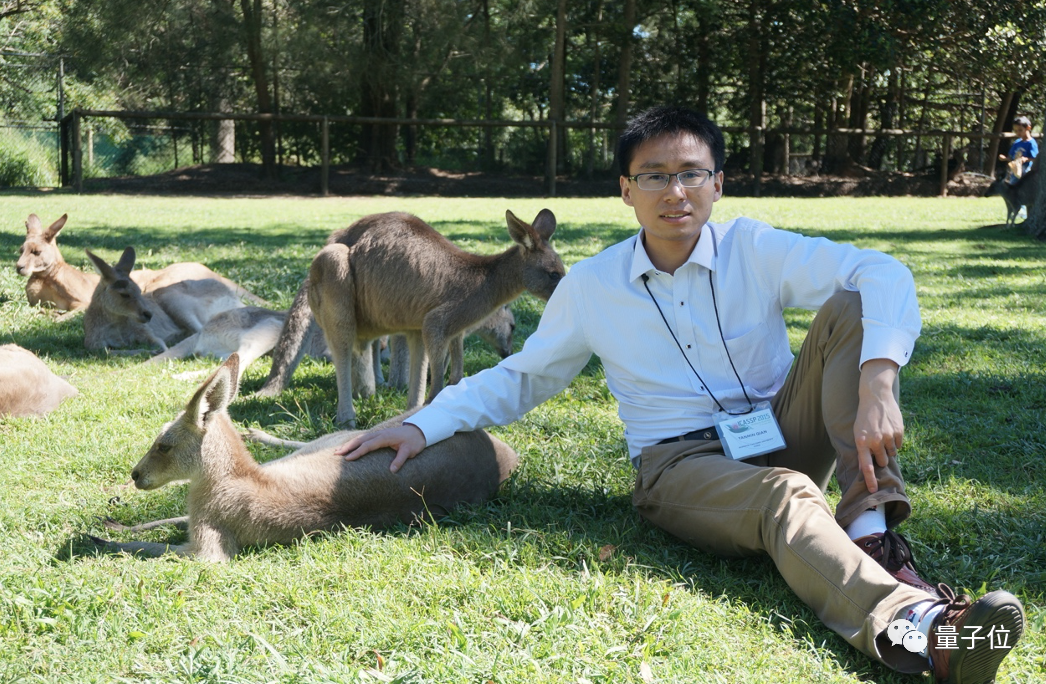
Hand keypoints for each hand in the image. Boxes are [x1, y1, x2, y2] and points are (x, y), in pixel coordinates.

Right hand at [333, 424, 426, 472]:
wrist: (419, 430)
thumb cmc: (414, 441)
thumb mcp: (409, 451)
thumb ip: (400, 460)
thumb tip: (392, 471)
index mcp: (384, 437)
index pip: (367, 446)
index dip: (357, 452)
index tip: (348, 459)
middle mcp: (379, 434)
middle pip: (360, 440)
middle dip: (347, 447)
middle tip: (335, 454)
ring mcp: (378, 433)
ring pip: (360, 438)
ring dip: (349, 444)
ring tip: (337, 451)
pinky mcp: (378, 435)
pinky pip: (364, 438)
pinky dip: (355, 442)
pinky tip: (348, 447)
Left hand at [854, 359, 902, 493]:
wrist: (875, 397)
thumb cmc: (864, 417)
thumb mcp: (858, 432)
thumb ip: (863, 449)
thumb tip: (866, 467)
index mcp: (862, 442)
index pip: (866, 466)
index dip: (870, 480)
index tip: (873, 491)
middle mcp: (875, 441)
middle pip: (882, 461)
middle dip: (881, 458)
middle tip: (878, 446)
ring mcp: (888, 436)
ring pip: (891, 453)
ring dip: (888, 448)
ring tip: (882, 435)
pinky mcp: (898, 432)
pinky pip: (898, 444)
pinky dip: (895, 441)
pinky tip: (889, 430)